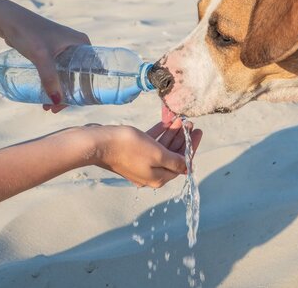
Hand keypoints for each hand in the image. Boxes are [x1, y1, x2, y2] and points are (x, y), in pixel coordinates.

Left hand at [0, 0, 89, 111]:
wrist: (8, 20)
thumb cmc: (28, 32)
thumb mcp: (41, 56)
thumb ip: (49, 78)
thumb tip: (57, 102)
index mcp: (82, 44)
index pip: (94, 70)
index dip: (89, 89)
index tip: (79, 104)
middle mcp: (77, 47)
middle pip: (79, 76)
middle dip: (69, 95)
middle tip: (56, 109)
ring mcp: (64, 50)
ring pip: (67, 76)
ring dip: (59, 92)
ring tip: (47, 106)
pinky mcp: (52, 53)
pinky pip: (57, 73)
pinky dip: (53, 85)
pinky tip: (45, 95)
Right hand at [82, 116, 202, 187]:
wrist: (99, 143)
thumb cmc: (129, 148)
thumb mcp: (157, 154)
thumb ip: (174, 161)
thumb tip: (187, 168)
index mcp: (158, 178)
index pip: (182, 164)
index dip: (191, 147)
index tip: (198, 132)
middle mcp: (150, 174)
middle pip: (172, 156)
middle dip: (183, 139)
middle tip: (190, 124)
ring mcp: (140, 164)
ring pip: (161, 148)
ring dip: (172, 134)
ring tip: (180, 120)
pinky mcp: (131, 154)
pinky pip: (150, 144)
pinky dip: (159, 134)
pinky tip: (166, 122)